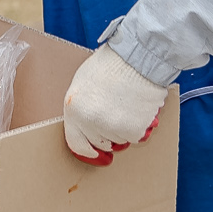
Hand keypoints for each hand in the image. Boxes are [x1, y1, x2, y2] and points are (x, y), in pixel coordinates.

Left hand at [63, 46, 167, 163]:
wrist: (137, 58)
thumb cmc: (111, 66)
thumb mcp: (82, 84)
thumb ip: (80, 108)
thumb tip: (84, 127)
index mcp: (74, 110)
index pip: (76, 143)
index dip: (86, 150)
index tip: (94, 153)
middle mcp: (90, 122)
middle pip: (100, 143)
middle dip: (107, 133)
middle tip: (116, 113)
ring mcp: (112, 128)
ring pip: (119, 140)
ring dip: (124, 128)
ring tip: (126, 103)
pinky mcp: (133, 130)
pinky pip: (136, 136)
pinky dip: (139, 125)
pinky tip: (137, 107)